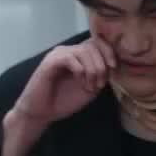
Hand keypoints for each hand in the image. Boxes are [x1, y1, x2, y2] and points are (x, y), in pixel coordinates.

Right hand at [1, 37, 115, 155]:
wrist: (41, 113)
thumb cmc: (63, 101)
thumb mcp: (90, 88)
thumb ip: (101, 75)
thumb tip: (114, 65)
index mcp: (78, 56)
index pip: (97, 42)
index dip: (109, 52)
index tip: (113, 68)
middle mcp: (68, 51)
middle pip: (93, 44)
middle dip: (101, 65)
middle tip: (99, 84)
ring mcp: (59, 55)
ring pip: (84, 51)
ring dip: (93, 70)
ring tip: (90, 86)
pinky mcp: (50, 62)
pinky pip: (71, 58)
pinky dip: (80, 70)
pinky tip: (80, 82)